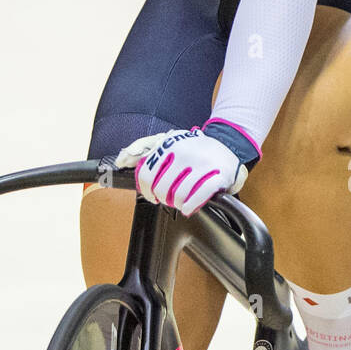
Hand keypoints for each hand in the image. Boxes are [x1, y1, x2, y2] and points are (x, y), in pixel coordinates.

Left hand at [115, 126, 250, 216]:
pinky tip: (190, 207)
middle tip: (168, 199)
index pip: (147, 175)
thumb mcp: (168, 141)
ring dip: (178, 204)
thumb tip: (122, 160)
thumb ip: (143, 148)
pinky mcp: (219, 175)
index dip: (147, 191)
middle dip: (163, 199)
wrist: (228, 143)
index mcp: (169, 145)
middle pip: (162, 189)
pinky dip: (192, 206)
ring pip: (180, 195)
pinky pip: (200, 196)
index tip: (151, 195)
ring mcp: (203, 164)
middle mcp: (184, 153)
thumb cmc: (195, 147)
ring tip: (181, 202)